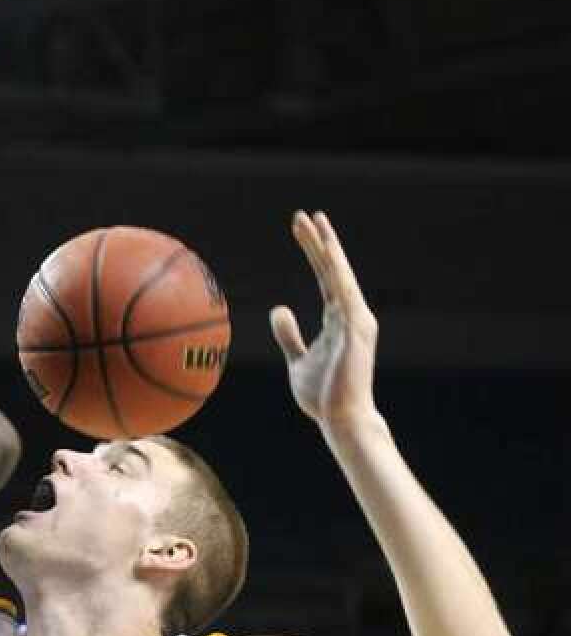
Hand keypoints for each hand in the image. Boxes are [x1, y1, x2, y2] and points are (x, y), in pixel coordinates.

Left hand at [271, 212, 379, 426]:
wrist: (341, 420)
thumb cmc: (323, 395)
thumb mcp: (297, 359)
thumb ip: (289, 334)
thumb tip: (279, 308)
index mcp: (338, 319)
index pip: (325, 278)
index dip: (314, 253)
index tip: (303, 229)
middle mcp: (352, 314)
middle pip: (333, 270)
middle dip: (319, 241)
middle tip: (304, 215)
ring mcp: (356, 320)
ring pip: (339, 275)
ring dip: (326, 248)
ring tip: (313, 222)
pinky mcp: (356, 329)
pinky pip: (344, 293)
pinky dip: (336, 271)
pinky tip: (326, 251)